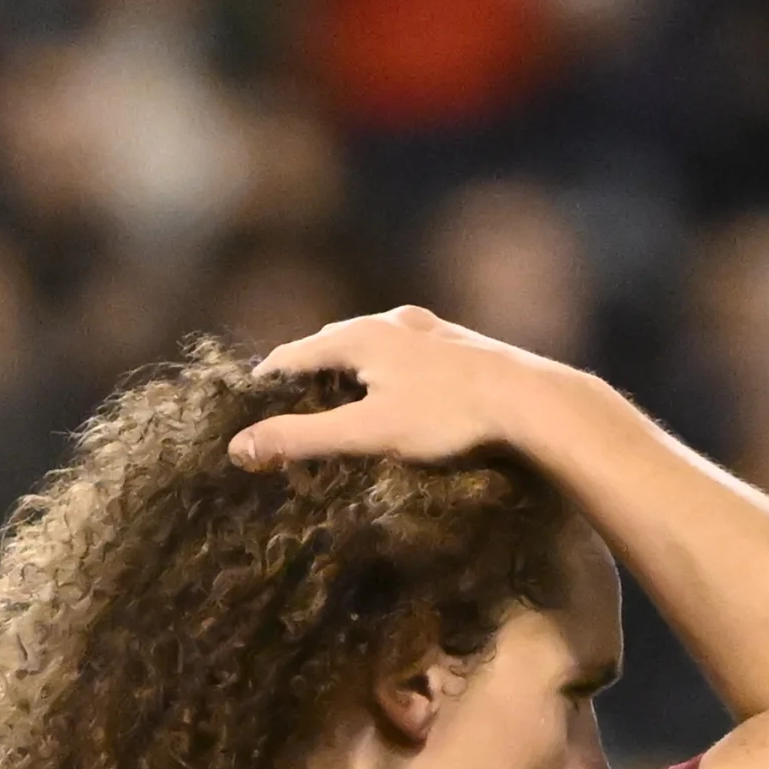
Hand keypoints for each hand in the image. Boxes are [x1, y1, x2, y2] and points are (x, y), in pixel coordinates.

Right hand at [226, 305, 573, 468]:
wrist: (530, 400)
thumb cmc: (447, 415)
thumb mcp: (367, 432)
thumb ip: (302, 439)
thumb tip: (238, 447)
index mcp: (359, 336)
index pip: (291, 355)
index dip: (264, 382)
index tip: (245, 407)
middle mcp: (388, 321)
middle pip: (329, 345)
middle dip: (304, 375)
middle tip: (286, 408)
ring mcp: (426, 328)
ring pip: (370, 345)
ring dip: (347, 370)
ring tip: (335, 400)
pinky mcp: (456, 343)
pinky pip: (404, 353)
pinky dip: (384, 370)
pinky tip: (396, 390)